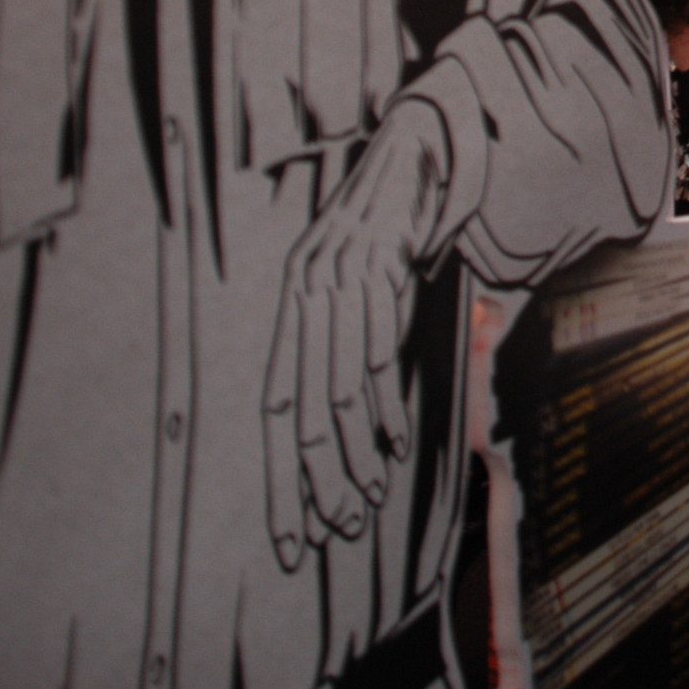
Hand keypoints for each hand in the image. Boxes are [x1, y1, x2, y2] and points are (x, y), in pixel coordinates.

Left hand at [262, 100, 451, 570]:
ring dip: (348, 453)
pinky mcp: (372, 266)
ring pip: (331, 388)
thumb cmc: (391, 230)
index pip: (274, 409)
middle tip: (329, 531)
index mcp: (292, 306)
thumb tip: (357, 418)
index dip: (279, 477)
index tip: (291, 537)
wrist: (414, 151)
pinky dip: (379, 403)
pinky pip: (372, 349)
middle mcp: (302, 296)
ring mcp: (334, 280)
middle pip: (296, 411)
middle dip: (310, 480)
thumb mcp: (362, 287)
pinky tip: (393, 444)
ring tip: (363, 500)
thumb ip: (355, 345)